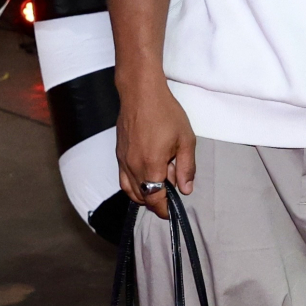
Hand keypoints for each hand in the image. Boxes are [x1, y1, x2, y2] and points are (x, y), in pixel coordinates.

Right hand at [117, 78, 196, 215]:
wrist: (140, 93)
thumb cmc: (165, 113)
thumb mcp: (185, 140)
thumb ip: (186, 168)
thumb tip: (185, 189)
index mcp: (151, 166)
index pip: (155, 200)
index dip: (165, 210)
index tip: (173, 212)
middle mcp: (133, 167)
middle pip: (142, 198)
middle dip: (157, 200)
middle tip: (173, 186)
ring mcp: (123, 161)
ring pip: (131, 191)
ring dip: (145, 194)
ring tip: (160, 181)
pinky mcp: (118, 154)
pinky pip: (124, 178)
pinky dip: (135, 184)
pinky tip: (147, 172)